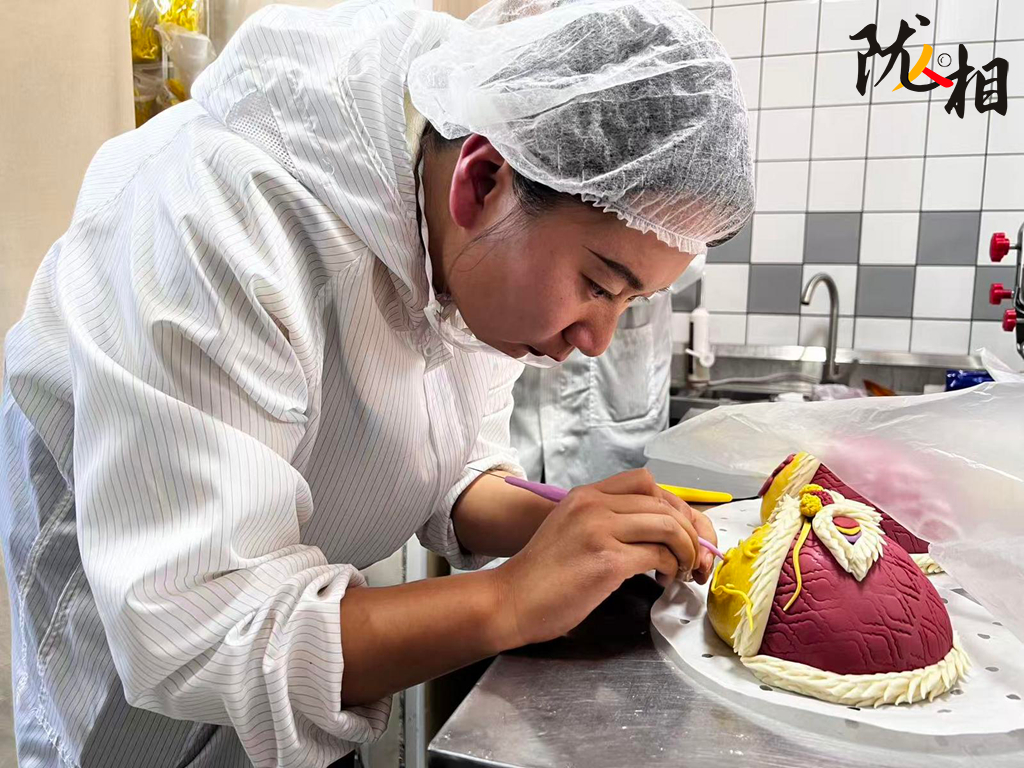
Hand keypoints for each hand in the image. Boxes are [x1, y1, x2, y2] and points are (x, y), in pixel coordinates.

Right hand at [492, 469, 713, 647]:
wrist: (511, 600)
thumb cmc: (543, 576)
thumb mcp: (571, 530)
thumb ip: (606, 522)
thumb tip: (659, 532)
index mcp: (586, 495)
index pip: (646, 483)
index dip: (675, 506)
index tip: (686, 531)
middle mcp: (593, 504)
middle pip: (664, 503)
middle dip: (692, 530)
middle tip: (698, 557)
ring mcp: (600, 529)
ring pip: (668, 526)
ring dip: (688, 549)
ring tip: (685, 569)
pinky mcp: (606, 560)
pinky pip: (659, 554)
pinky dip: (672, 567)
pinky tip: (667, 579)